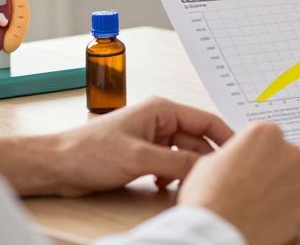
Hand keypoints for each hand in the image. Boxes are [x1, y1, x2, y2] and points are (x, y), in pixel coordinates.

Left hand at [0, 96, 232, 197]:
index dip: (226, 136)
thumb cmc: (89, 152)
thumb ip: (176, 163)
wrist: (57, 167)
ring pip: (184, 156)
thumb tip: (207, 169)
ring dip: (187, 171)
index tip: (242, 153)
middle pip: (197, 140)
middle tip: (218, 178)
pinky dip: (172, 178)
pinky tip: (166, 188)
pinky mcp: (143, 157)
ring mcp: (151, 140)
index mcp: (161, 110)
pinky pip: (170, 166)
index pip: (205, 120)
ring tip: (192, 186)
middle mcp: (159, 122)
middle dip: (206, 159)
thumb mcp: (139, 157)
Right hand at [178, 121, 299, 244]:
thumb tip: (240, 158)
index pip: (265, 137)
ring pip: (292, 180)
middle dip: (271, 169)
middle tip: (251, 186)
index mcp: (266, 133)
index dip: (253, 153)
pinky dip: (286, 211)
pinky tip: (266, 217)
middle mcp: (290, 151)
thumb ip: (235, 153)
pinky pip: (297, 205)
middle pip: (283, 156)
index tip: (245, 164)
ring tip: (256, 205)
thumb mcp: (211, 160)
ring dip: (280, 189)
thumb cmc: (209, 195)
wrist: (217, 231)